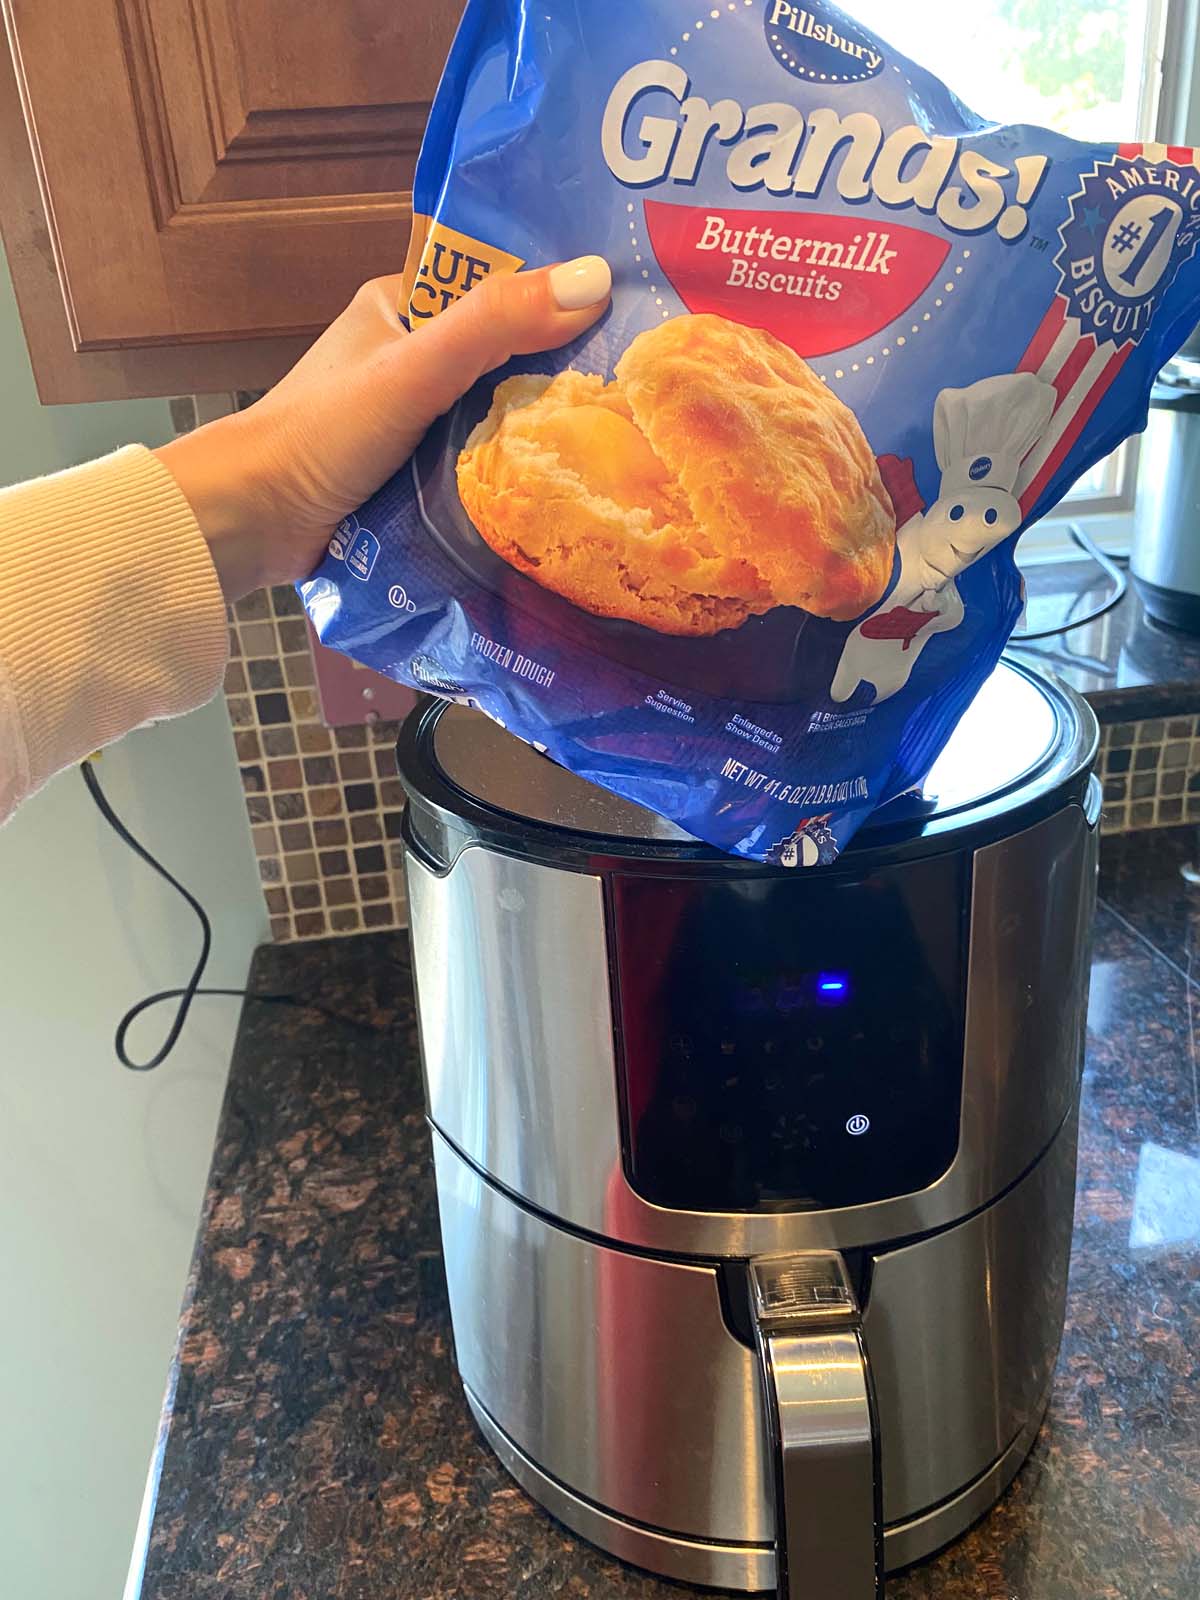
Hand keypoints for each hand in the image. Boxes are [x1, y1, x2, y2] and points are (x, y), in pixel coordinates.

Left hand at [155, 256, 611, 600]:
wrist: (250, 524)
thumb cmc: (322, 435)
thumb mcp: (416, 368)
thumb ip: (496, 325)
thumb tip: (597, 280)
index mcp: (402, 306)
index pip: (498, 286)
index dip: (560, 295)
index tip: (633, 311)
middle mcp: (408, 359)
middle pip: (503, 358)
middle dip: (561, 375)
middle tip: (644, 391)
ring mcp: (409, 422)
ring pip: (493, 418)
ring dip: (538, 437)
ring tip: (624, 447)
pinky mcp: (409, 479)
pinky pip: (475, 469)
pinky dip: (508, 480)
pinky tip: (562, 493)